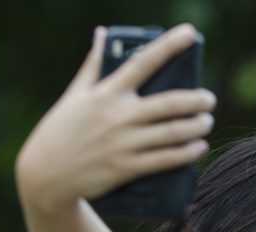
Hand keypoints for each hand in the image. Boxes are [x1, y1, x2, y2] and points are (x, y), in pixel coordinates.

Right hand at [16, 24, 215, 214]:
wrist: (46, 174)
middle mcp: (117, 116)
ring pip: (172, 133)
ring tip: (207, 122)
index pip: (142, 62)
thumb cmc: (62, 130)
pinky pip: (165, 159)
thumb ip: (94, 65)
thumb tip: (103, 33)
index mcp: (106, 93)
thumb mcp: (74, 95)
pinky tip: (200, 147)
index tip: (189, 32)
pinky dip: (187, 153)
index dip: (168, 46)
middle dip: (197, 100)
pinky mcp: (126, 167)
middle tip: (209, 100)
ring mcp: (123, 143)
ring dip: (197, 126)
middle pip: (169, 103)